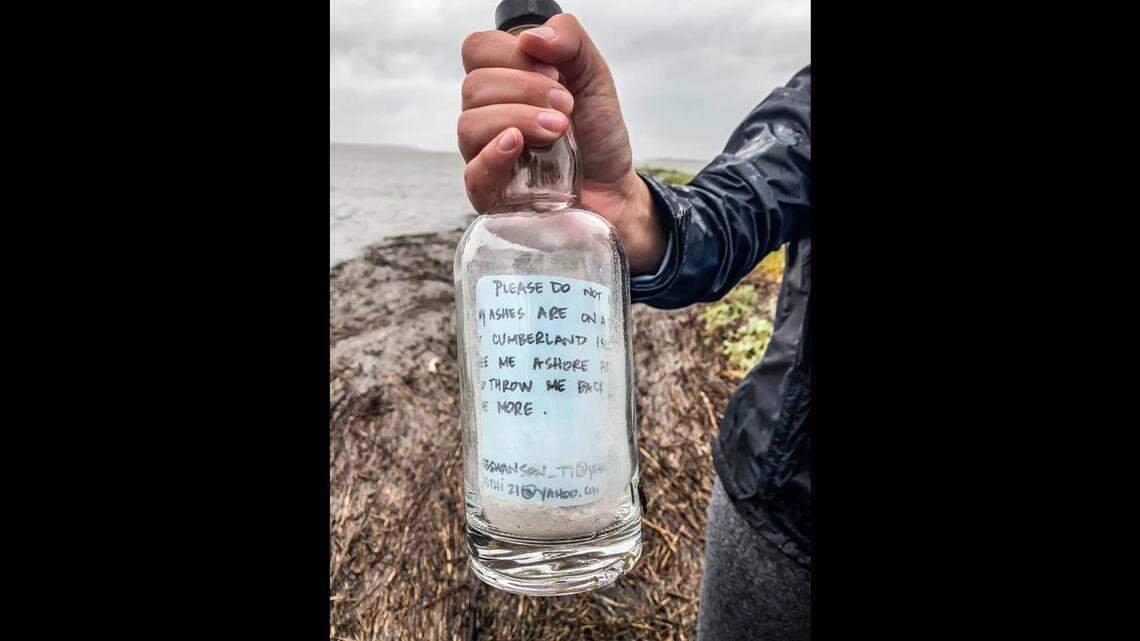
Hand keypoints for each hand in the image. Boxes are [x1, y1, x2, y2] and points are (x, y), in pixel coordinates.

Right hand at [458, 13, 665, 275]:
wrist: (615, 189)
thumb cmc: (597, 135)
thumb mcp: (595, 77)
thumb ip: (571, 41)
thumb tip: (531, 37)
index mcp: (503, 82)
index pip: (478, 50)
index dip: (513, 54)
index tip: (556, 73)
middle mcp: (486, 116)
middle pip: (474, 86)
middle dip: (525, 89)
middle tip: (566, 106)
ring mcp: (484, 156)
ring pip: (470, 125)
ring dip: (518, 118)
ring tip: (558, 131)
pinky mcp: (490, 194)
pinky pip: (473, 173)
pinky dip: (494, 155)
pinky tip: (517, 145)